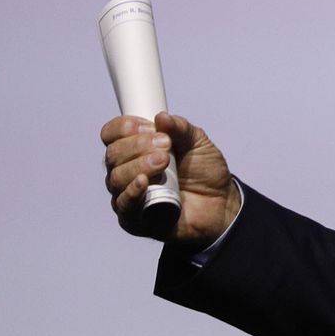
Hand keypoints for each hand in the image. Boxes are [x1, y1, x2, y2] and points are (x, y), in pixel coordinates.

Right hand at [100, 111, 240, 244]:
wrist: (223, 203)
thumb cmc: (205, 173)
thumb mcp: (199, 143)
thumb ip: (181, 128)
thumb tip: (161, 116)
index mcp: (135, 149)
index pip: (112, 134)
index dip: (125, 127)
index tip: (150, 127)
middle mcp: (126, 171)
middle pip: (113, 155)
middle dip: (138, 146)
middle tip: (166, 147)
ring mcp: (128, 195)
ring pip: (115, 178)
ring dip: (139, 166)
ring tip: (165, 162)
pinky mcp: (134, 219)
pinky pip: (123, 205)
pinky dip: (131, 192)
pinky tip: (144, 182)